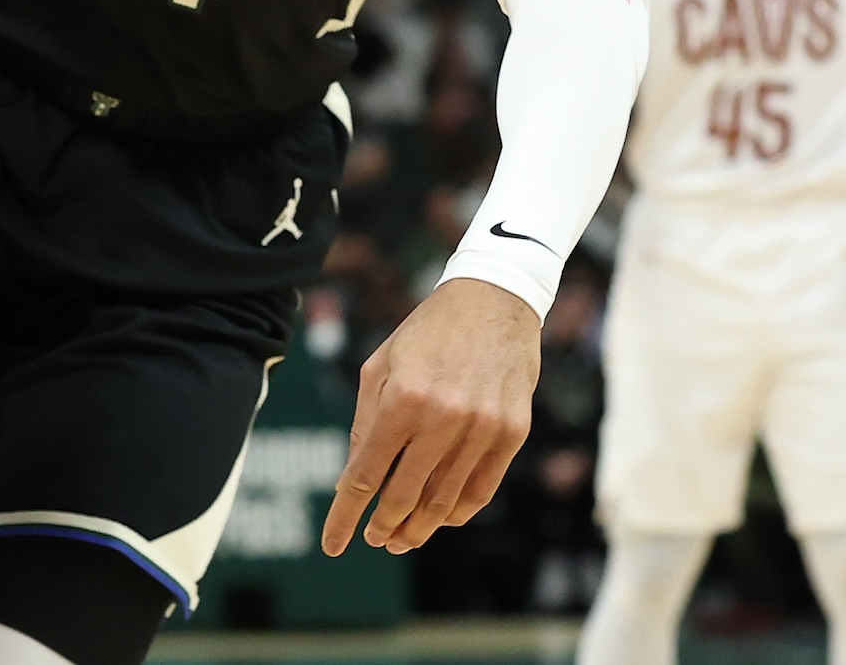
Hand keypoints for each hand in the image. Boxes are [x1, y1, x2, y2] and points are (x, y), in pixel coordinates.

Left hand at [323, 278, 538, 555]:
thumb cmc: (426, 333)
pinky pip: (481, 489)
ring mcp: (483, 427)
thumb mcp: (379, 366)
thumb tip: (348, 482)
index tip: (333, 545)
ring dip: (420, 528)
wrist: (493, 300)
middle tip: (375, 540)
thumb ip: (365, 424)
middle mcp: (444, 416)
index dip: (346, 515)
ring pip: (445, 501)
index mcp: (402, 397)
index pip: (366, 474)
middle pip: (405, 495)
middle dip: (384, 526)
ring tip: (403, 540)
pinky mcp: (513, 432)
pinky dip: (458, 512)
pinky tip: (441, 520)